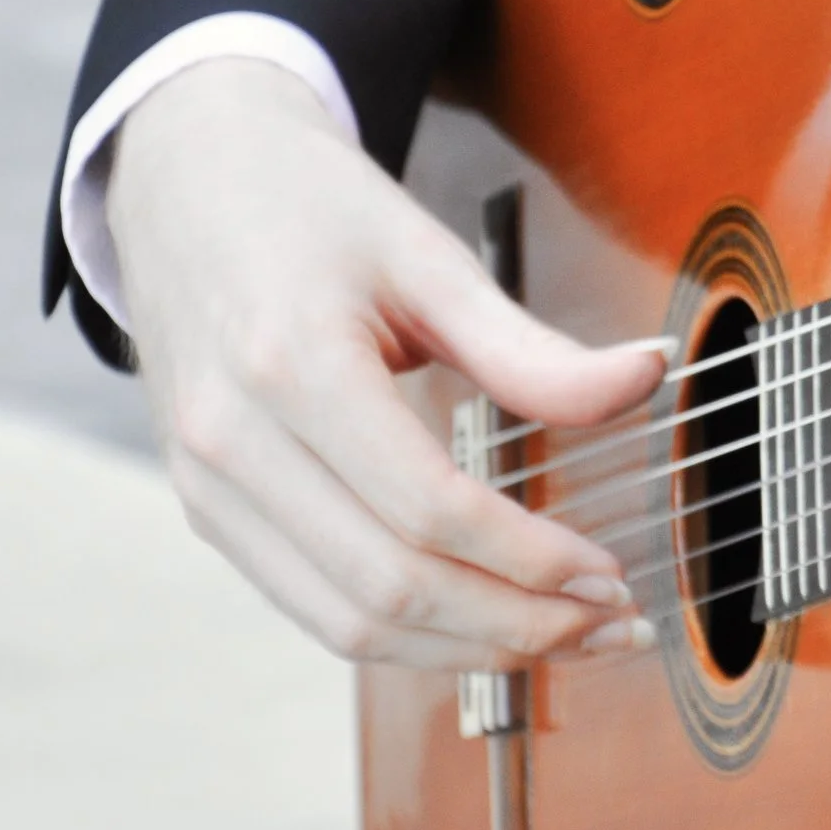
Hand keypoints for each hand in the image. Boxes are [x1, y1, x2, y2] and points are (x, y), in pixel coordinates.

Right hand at [106, 58, 664, 668]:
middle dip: (516, 625)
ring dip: (469, 650)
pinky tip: (485, 625)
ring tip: (564, 639)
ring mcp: (209, 486)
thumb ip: (533, 345)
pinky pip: (313, 607)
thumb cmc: (307, 206)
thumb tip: (647, 377)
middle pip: (390, 586)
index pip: (429, 510)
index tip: (610, 574)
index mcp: (292, 366)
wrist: (183, 179)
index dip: (531, 560)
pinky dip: (408, 638)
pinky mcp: (209, 509)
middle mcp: (233, 441)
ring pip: (348, 622)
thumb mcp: (428, 255)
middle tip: (609, 623)